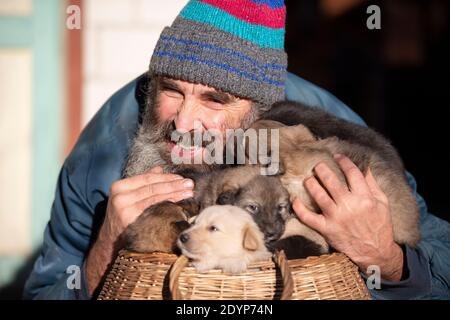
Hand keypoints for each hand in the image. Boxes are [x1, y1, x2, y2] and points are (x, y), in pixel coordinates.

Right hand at [86, 166, 193, 294]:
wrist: (110, 242)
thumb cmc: (123, 217)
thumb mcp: (129, 197)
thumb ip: (143, 183)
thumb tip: (159, 169)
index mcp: (119, 186)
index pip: (147, 178)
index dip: (166, 177)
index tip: (181, 178)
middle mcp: (120, 196)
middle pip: (153, 187)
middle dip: (174, 184)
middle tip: (189, 184)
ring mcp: (124, 209)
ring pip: (155, 198)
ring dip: (174, 194)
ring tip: (188, 193)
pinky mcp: (130, 221)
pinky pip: (154, 210)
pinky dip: (167, 206)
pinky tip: (178, 204)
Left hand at [292, 155, 403, 280]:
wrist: (375, 252)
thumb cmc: (379, 225)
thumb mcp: (382, 203)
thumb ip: (372, 184)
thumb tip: (364, 166)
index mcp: (365, 198)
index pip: (353, 174)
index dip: (344, 162)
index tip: (337, 156)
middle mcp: (349, 206)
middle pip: (332, 182)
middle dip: (322, 170)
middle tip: (317, 165)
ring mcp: (336, 217)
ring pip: (319, 195)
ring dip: (310, 184)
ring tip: (308, 178)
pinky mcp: (327, 229)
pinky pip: (308, 217)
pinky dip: (299, 208)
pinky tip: (294, 199)